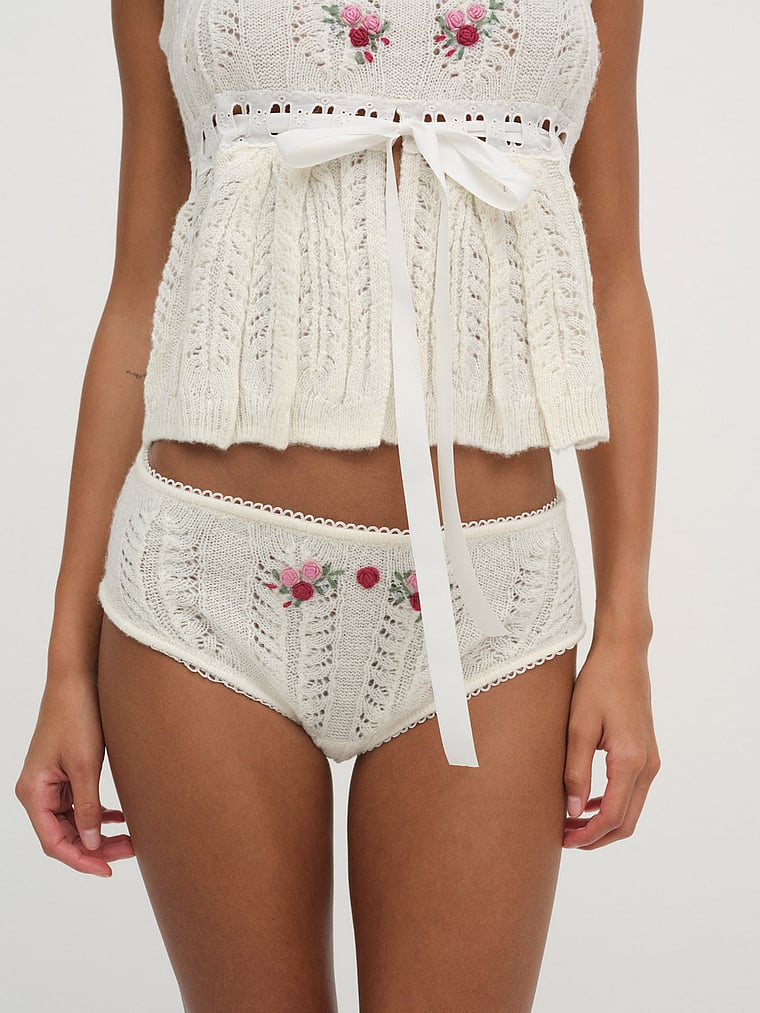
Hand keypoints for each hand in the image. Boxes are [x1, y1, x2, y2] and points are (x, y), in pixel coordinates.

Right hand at [15, 674, 134, 876]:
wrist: (78, 679)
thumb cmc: (77, 715)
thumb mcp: (86, 765)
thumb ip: (88, 807)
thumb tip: (92, 844)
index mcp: (33, 792)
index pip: (54, 842)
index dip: (80, 860)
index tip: (107, 869)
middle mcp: (37, 791)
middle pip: (64, 835)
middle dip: (95, 847)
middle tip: (130, 851)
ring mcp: (51, 783)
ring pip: (74, 822)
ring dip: (99, 832)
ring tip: (131, 839)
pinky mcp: (65, 773)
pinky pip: (79, 805)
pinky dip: (99, 814)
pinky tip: (121, 819)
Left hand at [562, 634, 660, 849]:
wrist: (623, 655)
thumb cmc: (598, 684)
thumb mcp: (578, 726)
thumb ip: (576, 771)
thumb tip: (574, 813)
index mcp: (631, 761)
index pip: (613, 817)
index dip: (588, 836)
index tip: (562, 841)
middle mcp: (647, 765)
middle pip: (626, 821)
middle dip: (595, 837)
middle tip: (563, 838)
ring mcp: (650, 760)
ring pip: (630, 809)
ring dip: (603, 823)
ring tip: (569, 824)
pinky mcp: (646, 754)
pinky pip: (632, 792)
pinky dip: (611, 805)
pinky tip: (587, 803)